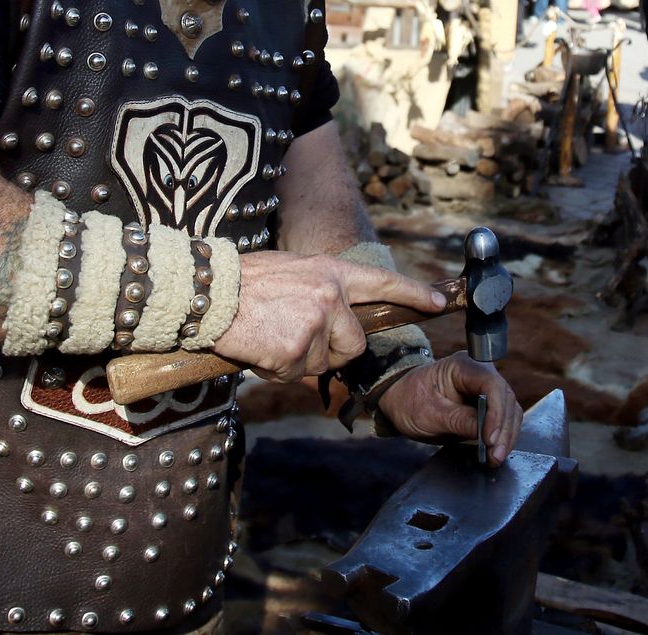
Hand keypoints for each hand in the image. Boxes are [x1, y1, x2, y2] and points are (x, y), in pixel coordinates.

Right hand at [214, 251, 446, 382]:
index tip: (438, 304)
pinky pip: (296, 375)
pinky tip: (261, 347)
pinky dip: (278, 369)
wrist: (209, 292)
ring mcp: (315, 326)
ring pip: (322, 364)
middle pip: (352, 345)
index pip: (382, 283)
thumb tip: (333, 320)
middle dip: (330, 351)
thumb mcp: (292, 271)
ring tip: (270, 335)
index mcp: (331, 272)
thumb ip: (320, 291)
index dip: (413, 294)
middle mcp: (330, 297)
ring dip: (297, 360)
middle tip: (294, 336)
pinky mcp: (296, 353)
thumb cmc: (245, 282)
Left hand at [374, 353, 523, 466]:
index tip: (490, 437)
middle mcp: (480, 373)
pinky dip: (502, 436)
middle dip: (503, 428)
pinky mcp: (487, 405)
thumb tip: (486, 434)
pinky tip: (495, 451)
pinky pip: (503, 419)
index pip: (491, 384)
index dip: (496, 411)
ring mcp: (485, 389)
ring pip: (509, 410)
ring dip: (506, 435)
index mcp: (463, 365)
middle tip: (496, 454)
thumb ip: (458, 421)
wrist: (400, 401)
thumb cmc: (409, 400)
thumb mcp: (428, 414)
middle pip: (505, 398)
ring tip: (496, 457)